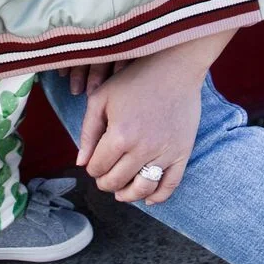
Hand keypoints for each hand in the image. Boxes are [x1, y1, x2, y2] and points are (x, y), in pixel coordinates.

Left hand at [75, 45, 204, 205]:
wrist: (175, 67)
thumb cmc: (136, 79)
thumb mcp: (102, 98)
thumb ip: (88, 131)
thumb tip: (81, 163)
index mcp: (119, 134)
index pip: (97, 168)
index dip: (91, 168)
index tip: (94, 162)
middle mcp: (142, 148)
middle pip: (117, 181)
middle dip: (105, 182)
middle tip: (105, 175)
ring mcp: (165, 152)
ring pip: (142, 189)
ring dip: (127, 195)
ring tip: (121, 191)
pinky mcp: (182, 152)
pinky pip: (170, 185)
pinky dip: (158, 197)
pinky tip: (147, 197)